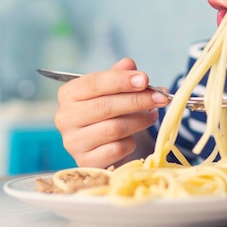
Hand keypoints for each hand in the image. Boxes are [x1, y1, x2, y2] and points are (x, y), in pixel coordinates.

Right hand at [54, 58, 168, 167]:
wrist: (100, 143)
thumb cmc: (107, 110)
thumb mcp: (111, 89)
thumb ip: (120, 75)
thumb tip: (129, 65)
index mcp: (68, 94)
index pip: (94, 83)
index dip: (121, 80)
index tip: (145, 79)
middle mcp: (65, 118)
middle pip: (105, 107)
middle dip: (138, 101)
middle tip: (161, 98)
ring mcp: (73, 142)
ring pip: (114, 129)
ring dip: (139, 121)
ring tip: (152, 115)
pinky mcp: (85, 161)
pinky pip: (116, 149)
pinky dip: (130, 141)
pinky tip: (134, 136)